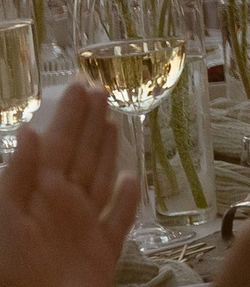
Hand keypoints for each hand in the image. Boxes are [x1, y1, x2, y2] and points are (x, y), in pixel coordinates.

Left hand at [0, 81, 140, 286]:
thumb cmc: (12, 270)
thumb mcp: (5, 218)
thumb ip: (17, 176)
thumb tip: (29, 132)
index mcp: (38, 194)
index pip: (56, 144)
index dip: (68, 116)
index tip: (80, 86)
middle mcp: (62, 204)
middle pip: (80, 155)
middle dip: (89, 124)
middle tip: (100, 90)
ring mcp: (83, 226)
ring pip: (99, 179)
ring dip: (107, 151)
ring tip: (114, 122)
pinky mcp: (102, 250)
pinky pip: (118, 219)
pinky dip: (127, 199)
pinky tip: (133, 179)